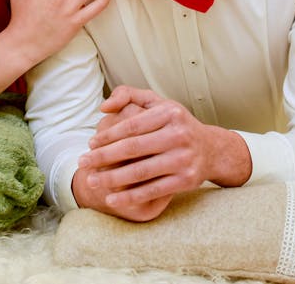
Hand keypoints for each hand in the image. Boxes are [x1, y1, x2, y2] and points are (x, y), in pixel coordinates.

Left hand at [74, 86, 249, 220]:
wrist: (211, 150)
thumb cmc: (175, 125)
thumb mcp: (157, 103)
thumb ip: (128, 96)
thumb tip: (103, 108)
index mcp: (170, 113)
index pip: (131, 125)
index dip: (108, 135)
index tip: (90, 143)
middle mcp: (179, 135)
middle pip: (133, 148)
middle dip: (104, 157)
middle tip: (82, 162)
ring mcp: (183, 159)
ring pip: (140, 171)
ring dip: (112, 178)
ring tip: (91, 181)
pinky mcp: (186, 180)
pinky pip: (152, 190)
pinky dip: (130, 196)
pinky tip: (112, 198)